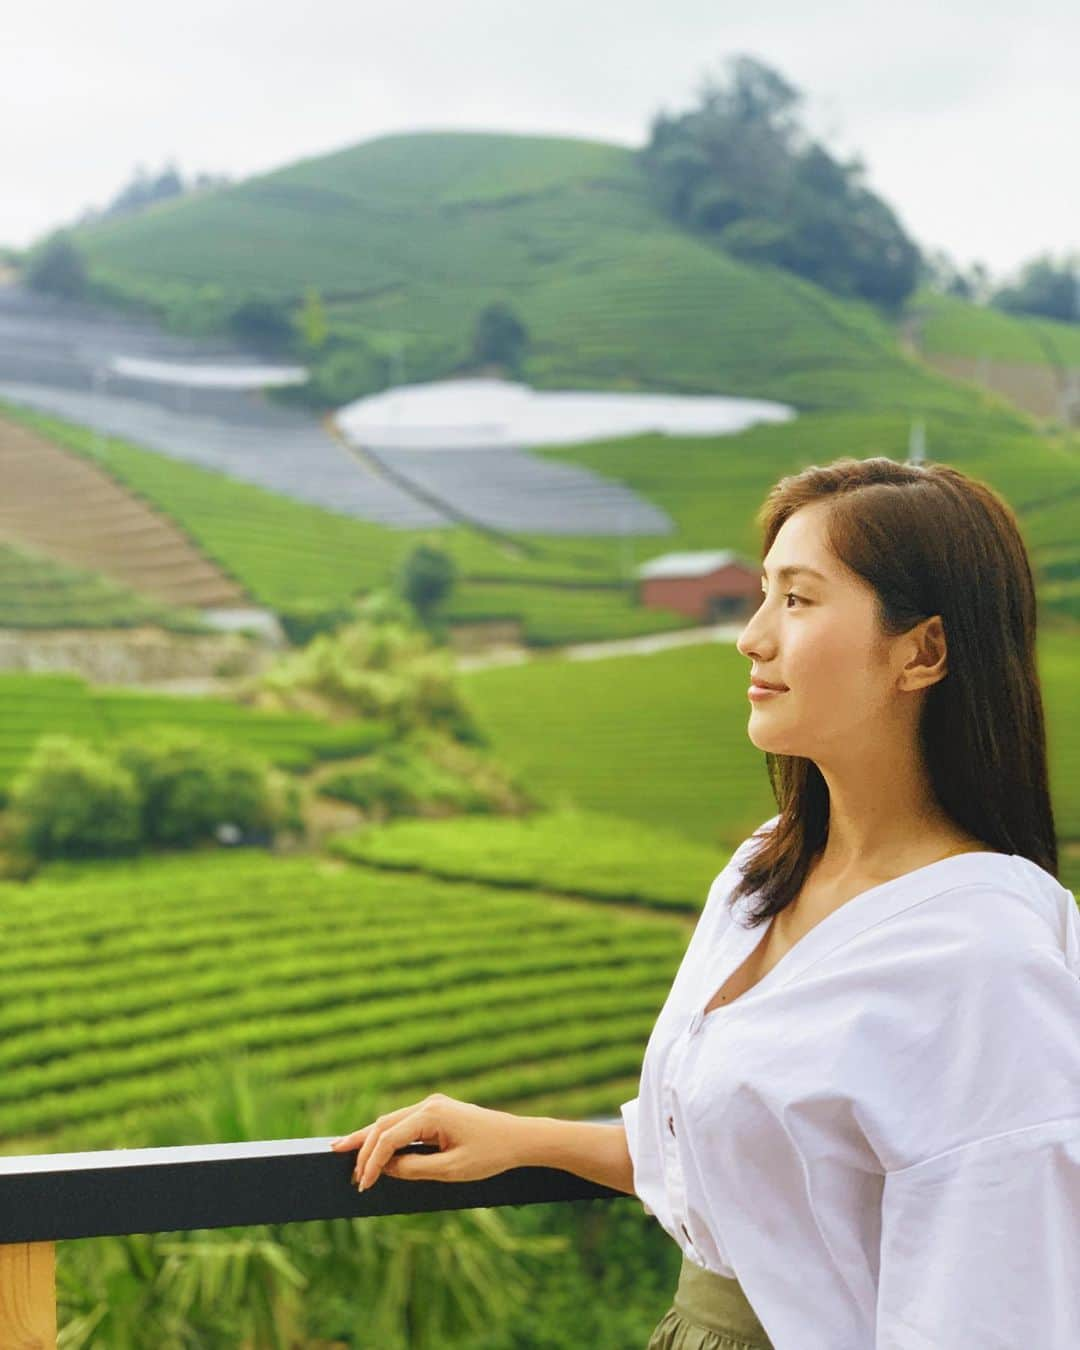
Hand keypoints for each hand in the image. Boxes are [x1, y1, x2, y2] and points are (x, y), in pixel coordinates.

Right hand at [329, 1092, 523, 1189]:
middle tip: (340, 1165)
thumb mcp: (451, 1170)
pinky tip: (373, 1147)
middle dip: (361, 1145)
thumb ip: (415, 1169)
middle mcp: (428, 1104)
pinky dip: (387, 1136)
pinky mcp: (437, 1112)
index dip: (372, 1162)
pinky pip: (404, 1123)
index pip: (390, 1138)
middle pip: (384, 1124)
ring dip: (370, 1139)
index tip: (362, 1185)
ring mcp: (432, 1106)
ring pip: (391, 1121)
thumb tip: (386, 1169)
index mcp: (432, 1114)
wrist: (518, 1139)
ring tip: (344, 1152)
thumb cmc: (489, 1155)